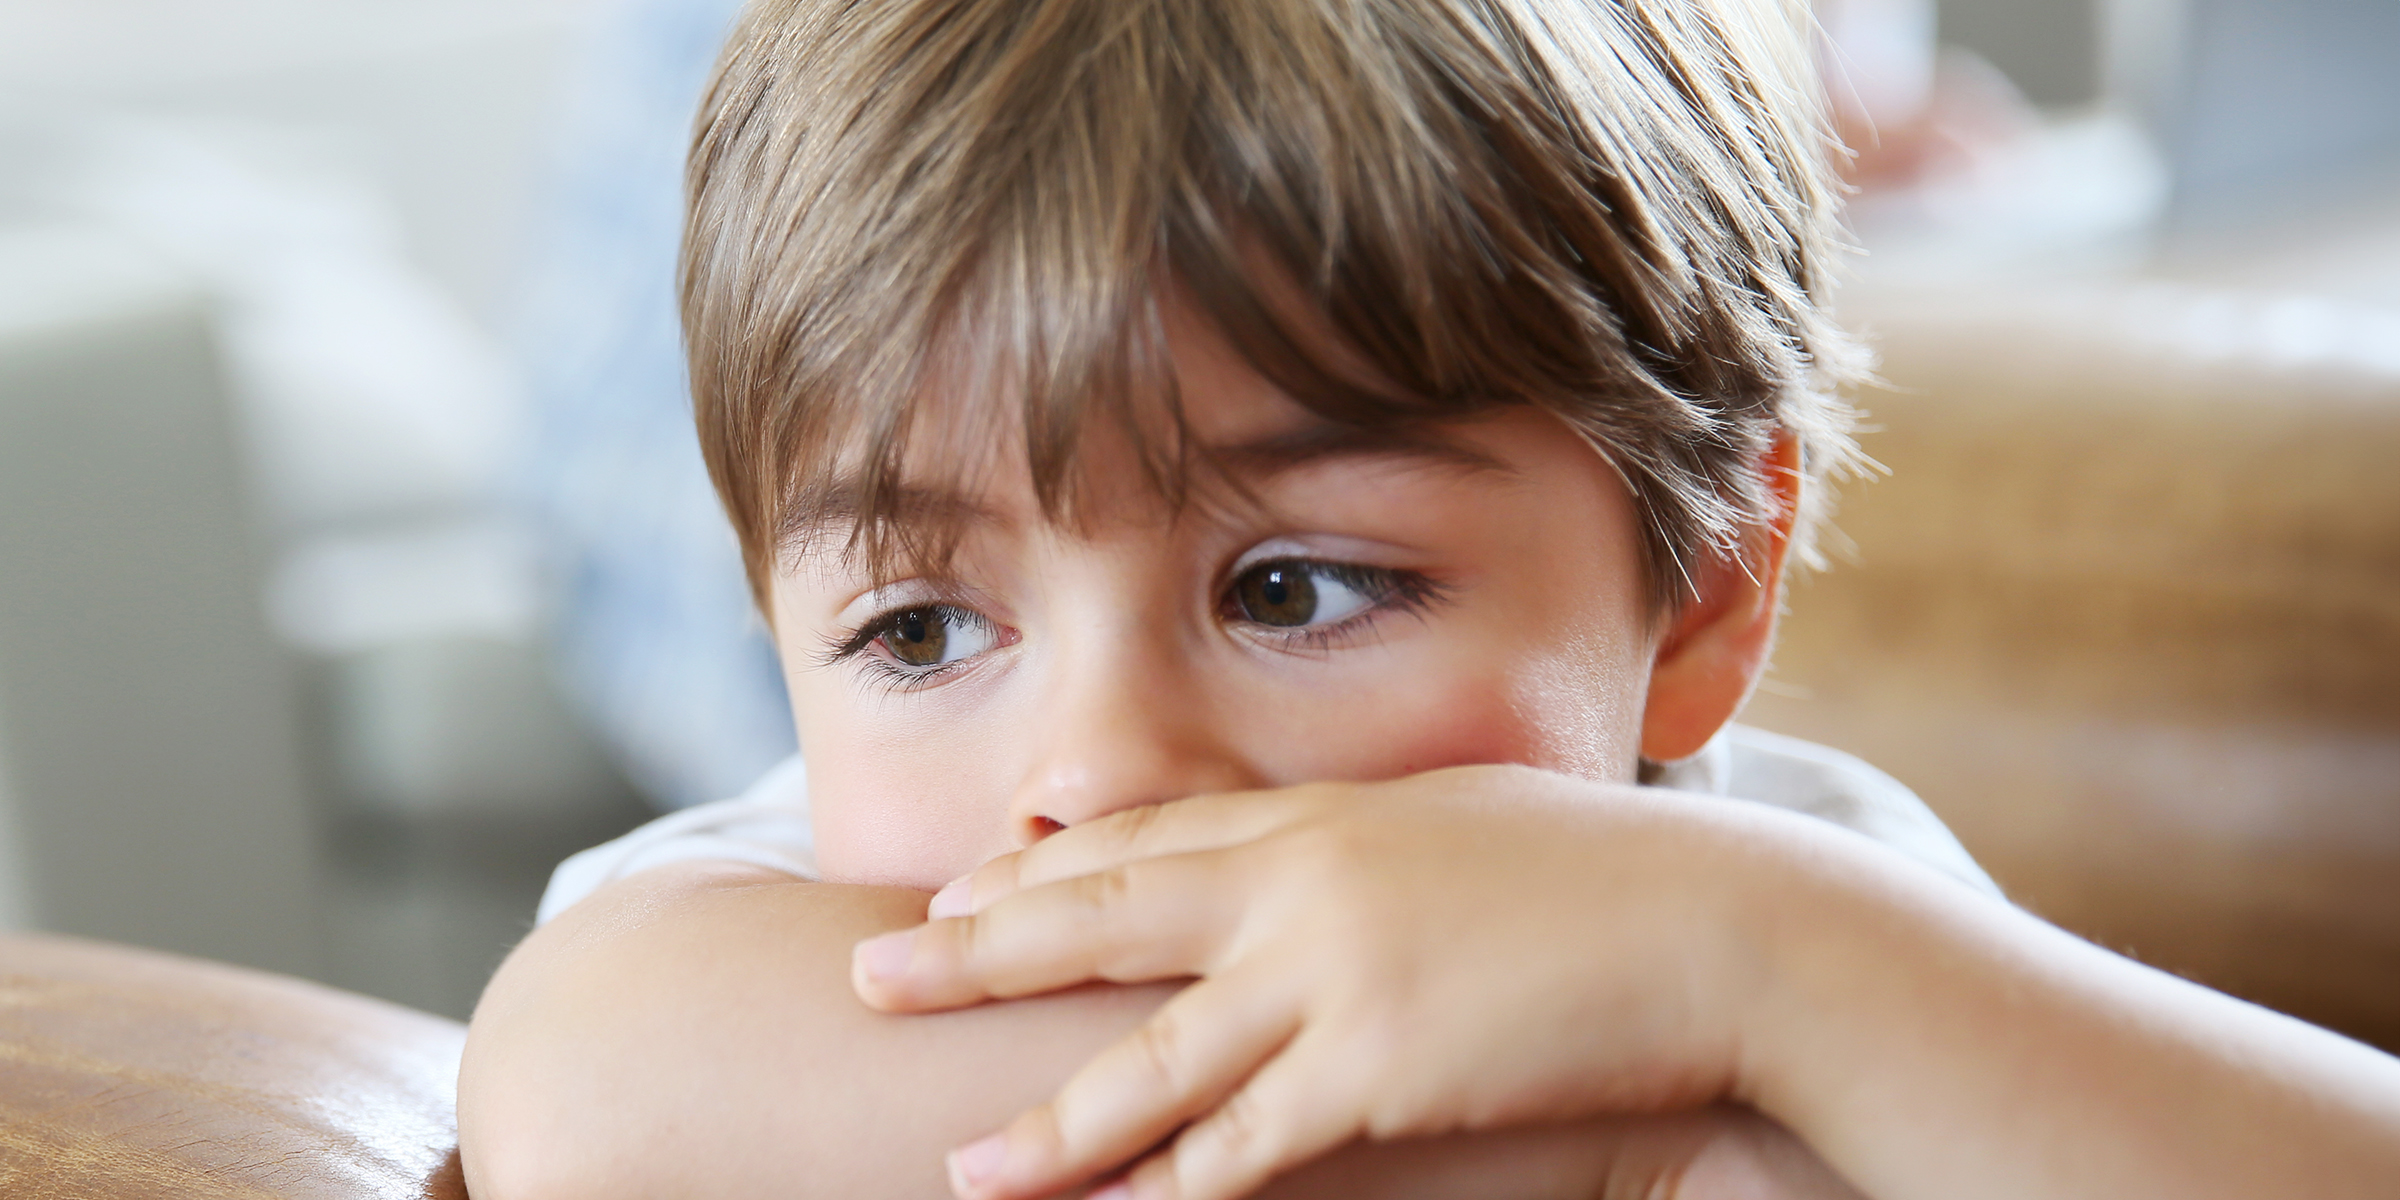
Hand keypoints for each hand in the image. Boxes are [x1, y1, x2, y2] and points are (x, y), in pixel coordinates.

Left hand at [852, 765, 1826, 1199]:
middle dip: (977, 955)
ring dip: (1051, 1124)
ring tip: (963, 1170)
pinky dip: (1178, 1188)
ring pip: (1152, 1062)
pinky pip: (1250, 1150)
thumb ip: (1365, 846)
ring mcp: (1333, 978)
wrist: (1720, 921)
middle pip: (1102, 922)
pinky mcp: (1379, 1072)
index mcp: (1323, 816)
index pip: (1146, 839)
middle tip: (870, 977)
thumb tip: (1310, 863)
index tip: (956, 889)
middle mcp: (1303, 885)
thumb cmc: (1602, 875)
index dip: (1039, 869)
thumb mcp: (1462, 822)